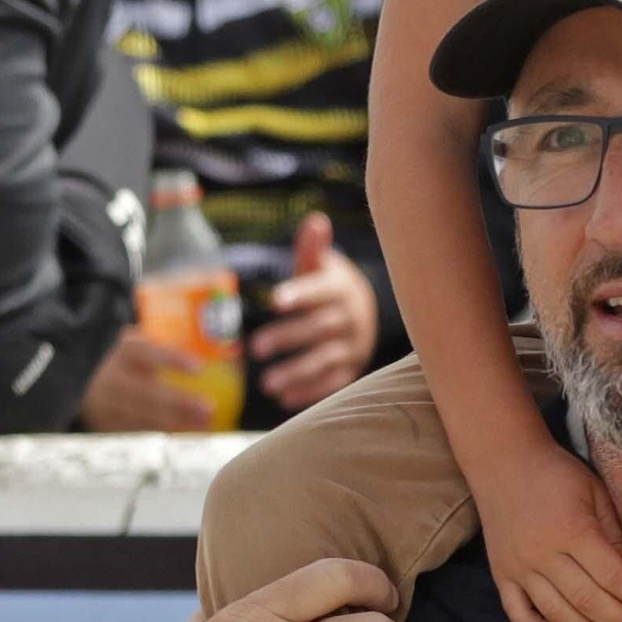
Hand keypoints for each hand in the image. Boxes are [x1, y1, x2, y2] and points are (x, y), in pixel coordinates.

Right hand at [79, 327, 212, 431]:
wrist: (75, 376)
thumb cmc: (120, 356)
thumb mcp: (133, 341)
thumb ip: (159, 344)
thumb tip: (207, 347)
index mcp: (120, 352)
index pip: (146, 353)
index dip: (172, 360)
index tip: (199, 367)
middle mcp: (110, 379)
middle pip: (147, 393)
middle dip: (180, 403)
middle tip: (209, 408)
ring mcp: (104, 404)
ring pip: (143, 417)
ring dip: (177, 423)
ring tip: (206, 424)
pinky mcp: (103, 424)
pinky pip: (136, 431)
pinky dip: (163, 433)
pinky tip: (186, 433)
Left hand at [249, 213, 381, 412]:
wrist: (367, 310)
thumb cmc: (329, 285)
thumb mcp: (322, 266)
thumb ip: (312, 249)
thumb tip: (315, 221)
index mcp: (339, 289)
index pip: (319, 291)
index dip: (299, 294)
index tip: (275, 300)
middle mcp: (350, 317)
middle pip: (318, 328)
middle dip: (287, 339)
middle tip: (254, 348)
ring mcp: (354, 345)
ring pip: (325, 360)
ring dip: (297, 373)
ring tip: (266, 385)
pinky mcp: (353, 368)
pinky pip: (334, 383)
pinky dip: (311, 392)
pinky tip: (284, 400)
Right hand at [475, 438, 621, 621]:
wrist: (503, 462)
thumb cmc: (557, 475)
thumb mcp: (596, 494)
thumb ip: (615, 536)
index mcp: (573, 530)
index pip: (612, 577)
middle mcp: (544, 554)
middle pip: (588, 602)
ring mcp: (519, 569)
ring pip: (557, 616)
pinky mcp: (501, 576)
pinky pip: (519, 616)